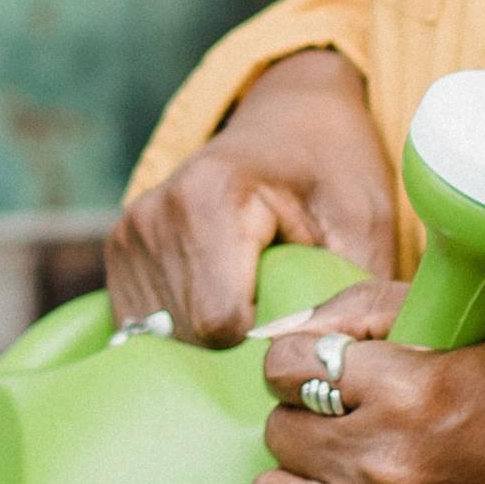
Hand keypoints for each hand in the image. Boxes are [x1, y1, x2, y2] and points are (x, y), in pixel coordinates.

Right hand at [109, 47, 398, 344]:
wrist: (292, 121)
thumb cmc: (334, 170)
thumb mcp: (365, 222)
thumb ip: (350, 293)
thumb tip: (330, 363)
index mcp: (211, 198)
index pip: (220, 323)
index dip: (265, 344)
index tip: (301, 326)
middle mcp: (156, 214)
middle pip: (190, 336)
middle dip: (240, 347)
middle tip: (284, 314)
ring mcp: (129, 234)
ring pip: (165, 339)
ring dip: (213, 342)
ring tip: (255, 302)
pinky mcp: (119, 252)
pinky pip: (148, 328)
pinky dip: (188, 332)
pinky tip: (225, 302)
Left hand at [246, 311, 484, 483]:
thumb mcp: (469, 326)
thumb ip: (370, 308)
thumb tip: (290, 329)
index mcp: (405, 387)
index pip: (286, 364)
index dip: (300, 364)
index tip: (326, 376)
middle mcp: (382, 461)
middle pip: (279, 431)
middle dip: (308, 422)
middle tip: (349, 429)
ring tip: (336, 481)